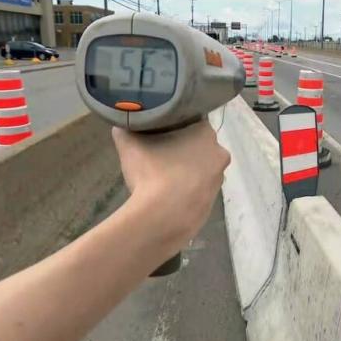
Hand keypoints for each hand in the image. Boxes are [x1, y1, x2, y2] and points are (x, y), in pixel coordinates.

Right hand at [112, 121, 229, 250]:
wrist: (162, 217)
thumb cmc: (151, 172)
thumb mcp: (130, 145)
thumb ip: (126, 129)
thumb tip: (120, 126)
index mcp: (205, 133)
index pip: (194, 123)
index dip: (177, 127)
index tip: (161, 133)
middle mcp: (219, 154)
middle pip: (199, 147)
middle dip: (183, 150)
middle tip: (160, 156)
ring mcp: (218, 181)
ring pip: (201, 170)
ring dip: (186, 172)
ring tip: (162, 178)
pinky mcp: (213, 203)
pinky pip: (198, 192)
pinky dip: (186, 192)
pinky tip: (168, 196)